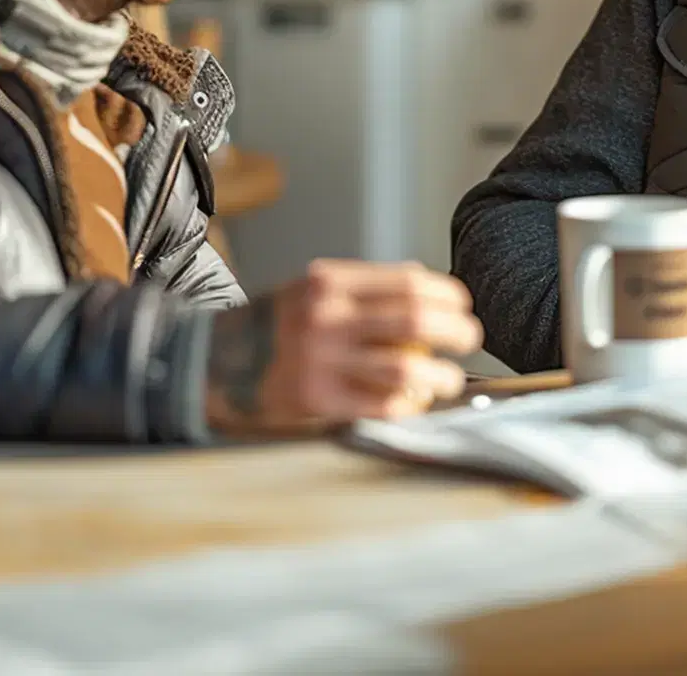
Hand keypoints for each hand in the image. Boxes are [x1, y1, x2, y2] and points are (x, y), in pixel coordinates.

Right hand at [205, 259, 481, 437]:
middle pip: (416, 320)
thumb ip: (363, 287)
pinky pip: (381, 405)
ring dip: (442, 377)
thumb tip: (424, 283)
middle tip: (470, 338)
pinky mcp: (318, 401)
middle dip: (457, 331)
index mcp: (328, 281)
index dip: (448, 295)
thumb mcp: (311, 288)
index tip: (462, 305)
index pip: (409, 282)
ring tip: (450, 379)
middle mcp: (326, 317)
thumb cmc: (276, 325)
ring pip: (406, 370)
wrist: (216, 362)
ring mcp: (321, 361)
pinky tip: (416, 403)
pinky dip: (409, 405)